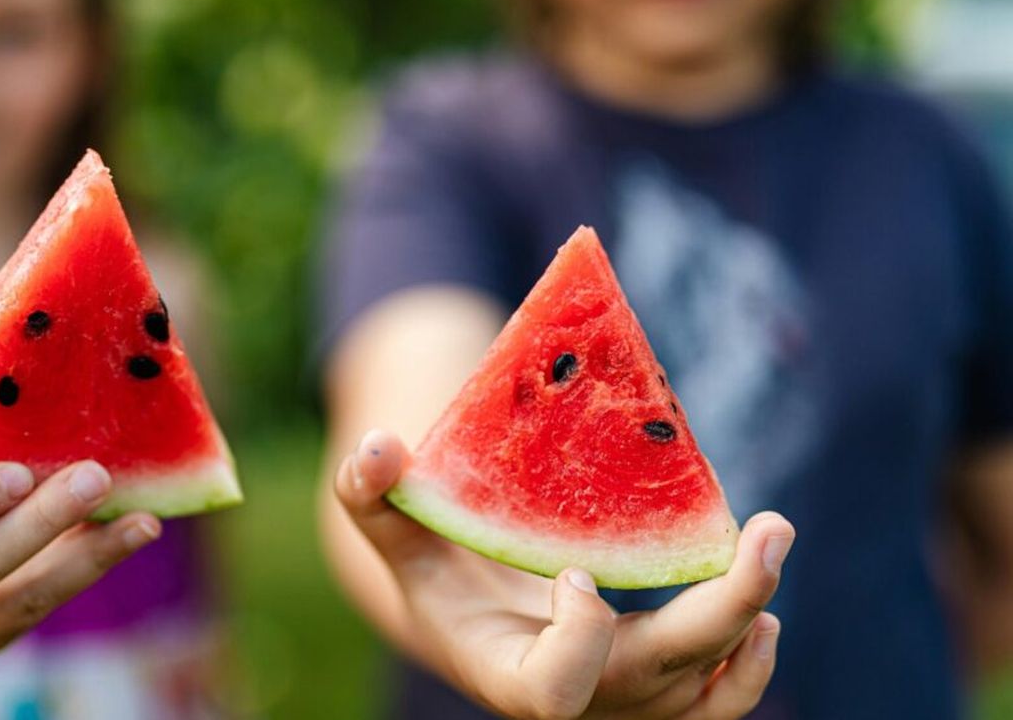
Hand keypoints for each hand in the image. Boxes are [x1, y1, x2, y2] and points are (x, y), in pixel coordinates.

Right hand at [335, 430, 793, 719]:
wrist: (474, 623)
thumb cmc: (436, 573)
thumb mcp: (395, 536)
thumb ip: (371, 495)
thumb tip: (377, 446)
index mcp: (507, 673)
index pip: (556, 689)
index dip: (578, 639)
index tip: (576, 573)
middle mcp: (577, 704)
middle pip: (662, 679)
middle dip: (725, 608)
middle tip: (770, 527)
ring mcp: (625, 707)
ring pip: (710, 697)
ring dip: (749, 628)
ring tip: (767, 547)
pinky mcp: (658, 695)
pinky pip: (721, 703)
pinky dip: (751, 664)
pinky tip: (762, 612)